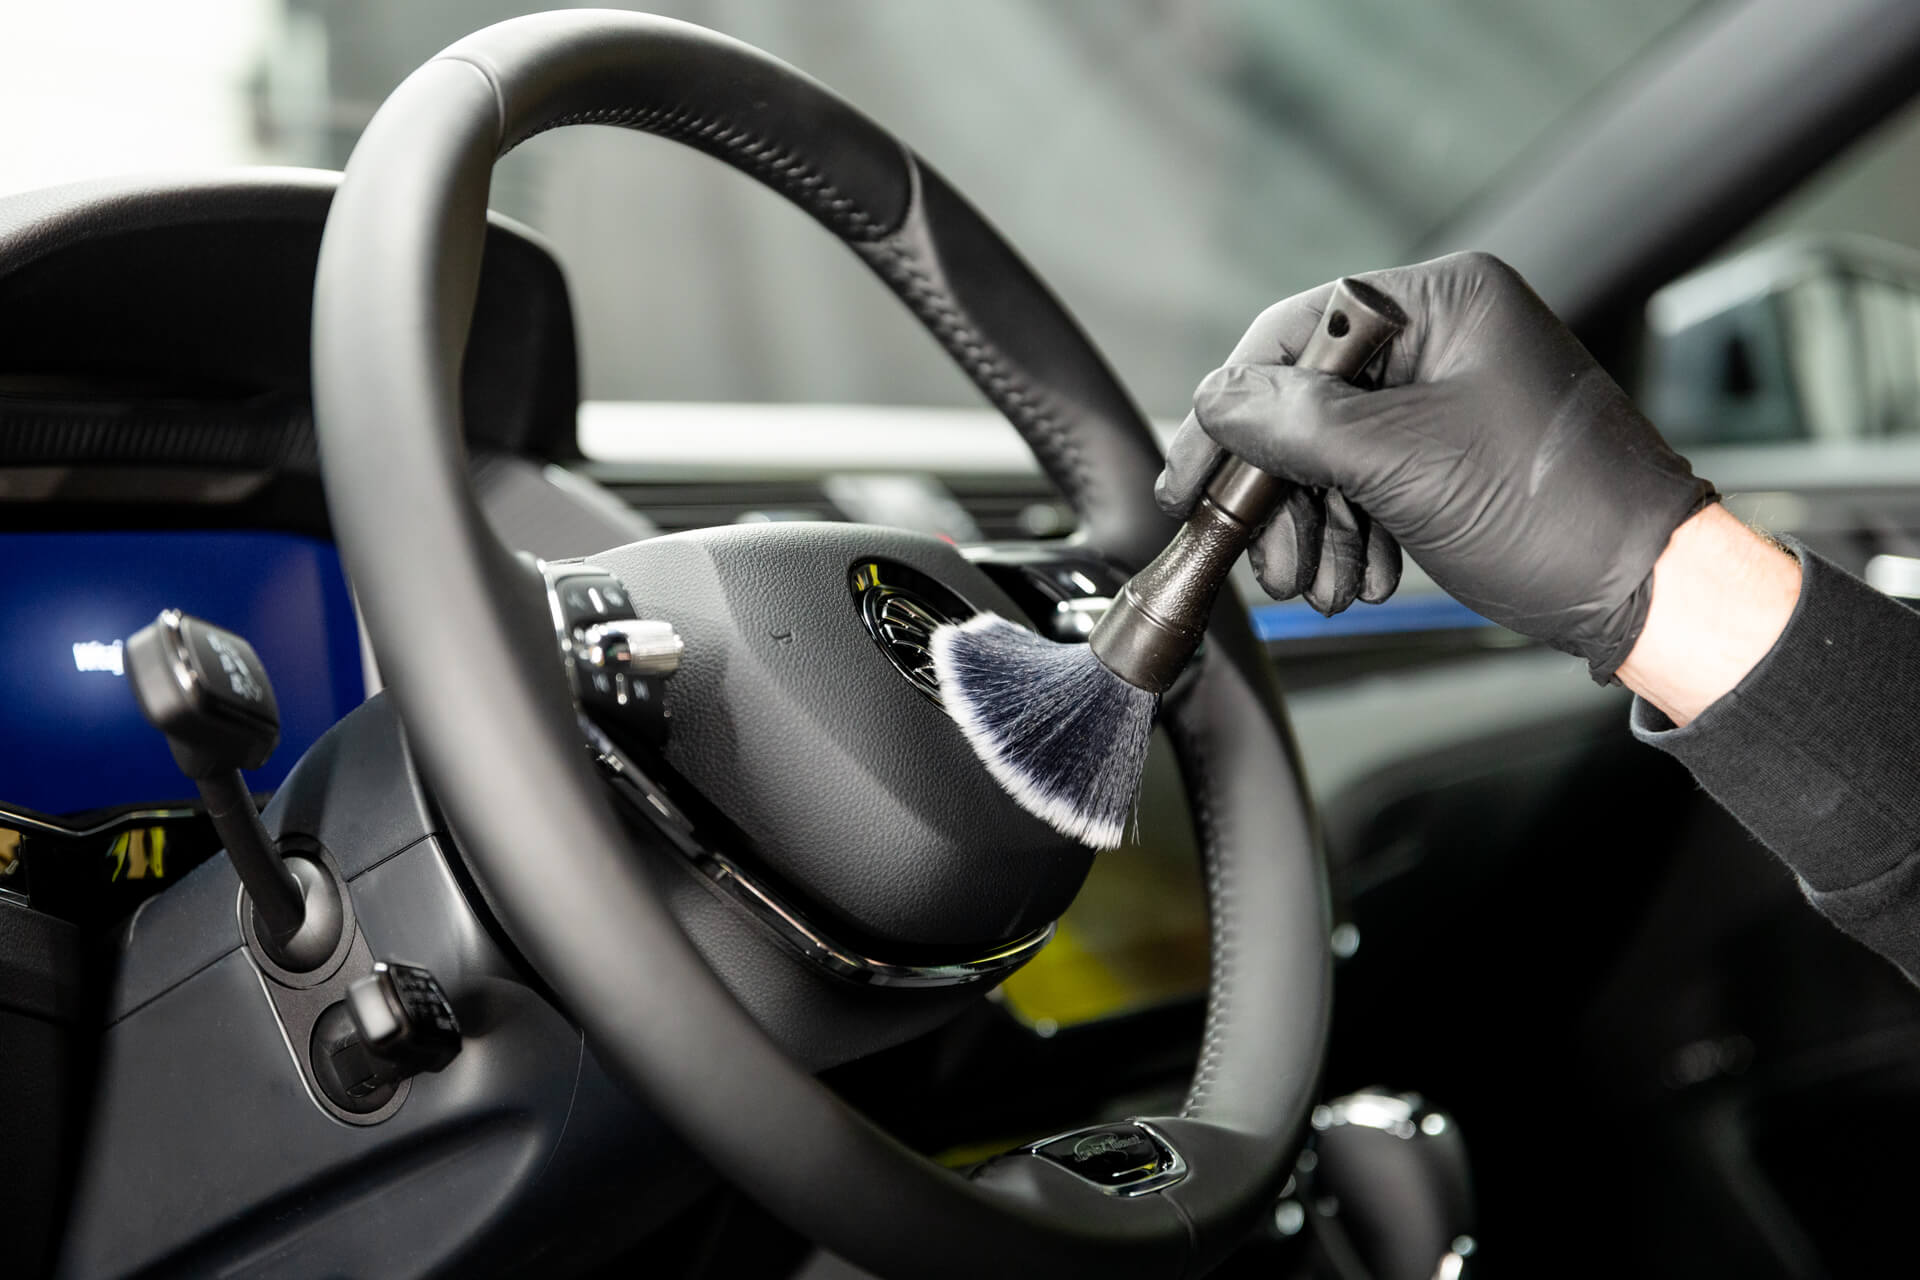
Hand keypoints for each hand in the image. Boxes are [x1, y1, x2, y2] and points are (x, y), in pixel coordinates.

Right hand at [1156, 251, 1716, 679]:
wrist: (1645, 589)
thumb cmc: (1553, 510)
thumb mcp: (1397, 461)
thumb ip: (1291, 424)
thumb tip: (1214, 401)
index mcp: (1443, 302)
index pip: (1297, 331)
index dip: (1232, 407)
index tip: (1191, 473)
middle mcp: (1447, 334)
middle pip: (1311, 399)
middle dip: (1282, 492)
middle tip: (1260, 553)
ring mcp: (1454, 393)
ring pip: (1338, 450)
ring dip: (1316, 527)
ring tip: (1318, 587)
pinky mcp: (1459, 449)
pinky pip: (1375, 479)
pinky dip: (1357, 533)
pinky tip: (1359, 579)